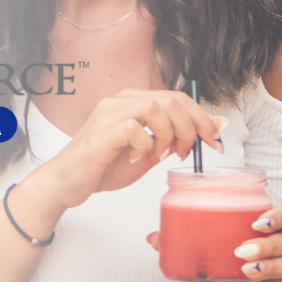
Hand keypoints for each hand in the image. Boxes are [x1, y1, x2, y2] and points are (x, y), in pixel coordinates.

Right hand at [29, 89, 225, 210]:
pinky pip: (134, 128)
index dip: (202, 119)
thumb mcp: (150, 153)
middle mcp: (121, 101)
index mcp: (134, 101)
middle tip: (188, 152)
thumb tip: (215, 126)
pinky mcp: (101, 132)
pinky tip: (134, 158)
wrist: (67, 183)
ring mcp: (109, 113)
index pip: (178, 98)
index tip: (213, 141)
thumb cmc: (104, 167)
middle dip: (191, 128)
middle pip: (172, 99)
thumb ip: (177, 138)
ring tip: (158, 155)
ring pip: (155, 107)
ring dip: (167, 135)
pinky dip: (143, 145)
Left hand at [145, 201, 281, 281]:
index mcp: (275, 228)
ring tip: (245, 268)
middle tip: (241, 249)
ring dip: (265, 265)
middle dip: (266, 244)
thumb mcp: (223, 247)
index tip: (257, 222)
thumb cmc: (240, 262)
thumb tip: (153, 238)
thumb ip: (191, 240)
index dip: (277, 216)